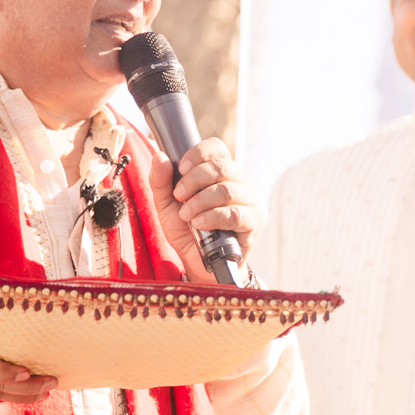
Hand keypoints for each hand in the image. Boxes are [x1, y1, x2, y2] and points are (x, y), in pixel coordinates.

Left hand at [148, 137, 261, 283]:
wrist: (202, 266)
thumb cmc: (188, 232)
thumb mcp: (166, 206)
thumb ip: (160, 181)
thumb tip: (160, 155)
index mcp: (220, 173)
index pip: (216, 148)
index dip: (198, 154)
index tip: (181, 169)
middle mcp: (239, 182)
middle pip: (221, 166)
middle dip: (194, 180)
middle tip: (179, 196)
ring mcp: (250, 201)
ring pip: (227, 190)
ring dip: (200, 201)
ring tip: (187, 215)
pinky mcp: (254, 222)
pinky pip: (235, 213)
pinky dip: (212, 217)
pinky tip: (199, 224)